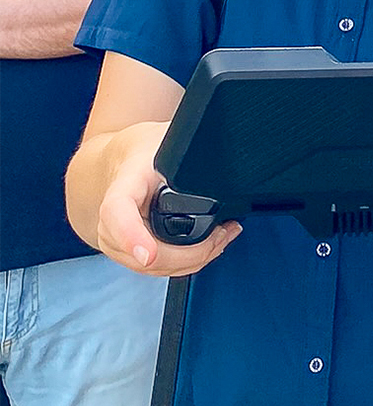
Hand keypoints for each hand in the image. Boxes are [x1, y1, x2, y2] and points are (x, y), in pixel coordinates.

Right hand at [95, 145, 240, 278]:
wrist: (122, 160)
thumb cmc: (147, 149)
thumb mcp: (168, 137)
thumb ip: (191, 147)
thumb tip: (227, 153)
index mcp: (122, 184)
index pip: (117, 212)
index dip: (131, 235)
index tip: (148, 253)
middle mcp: (111, 219)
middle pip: (141, 254)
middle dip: (189, 254)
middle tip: (224, 234)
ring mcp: (116, 240)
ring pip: (152, 267)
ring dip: (192, 260)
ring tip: (224, 237)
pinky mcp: (127, 253)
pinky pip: (154, 268)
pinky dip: (184, 263)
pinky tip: (209, 247)